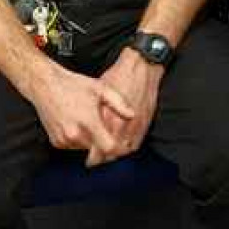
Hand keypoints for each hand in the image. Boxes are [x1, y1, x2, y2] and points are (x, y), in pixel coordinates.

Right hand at [29, 60, 135, 164]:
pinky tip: (77, 124)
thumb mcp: (101, 89)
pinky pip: (73, 146)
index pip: (109, 148)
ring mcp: (64, 140)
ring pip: (86, 148)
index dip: (119, 149)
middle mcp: (75, 134)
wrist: (44, 85)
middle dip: (105, 143)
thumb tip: (133, 115)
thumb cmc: (73, 85)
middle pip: (98, 150)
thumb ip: (119, 104)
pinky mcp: (56, 142)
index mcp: (89, 122)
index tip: (124, 146)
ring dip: (91, 141)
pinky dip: (79, 140)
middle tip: (107, 130)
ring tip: (89, 122)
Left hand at [94, 47, 163, 166]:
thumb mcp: (98, 92)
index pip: (101, 148)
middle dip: (102, 159)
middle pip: (112, 153)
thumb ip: (93, 112)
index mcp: (110, 118)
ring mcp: (136, 126)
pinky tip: (121, 148)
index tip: (88, 160)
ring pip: (124, 151)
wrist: (142, 67)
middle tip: (95, 161)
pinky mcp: (145, 123)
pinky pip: (136, 144)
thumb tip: (83, 126)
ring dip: (115, 156)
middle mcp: (124, 126)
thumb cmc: (119, 76)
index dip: (93, 157)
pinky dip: (127, 149)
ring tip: (107, 156)